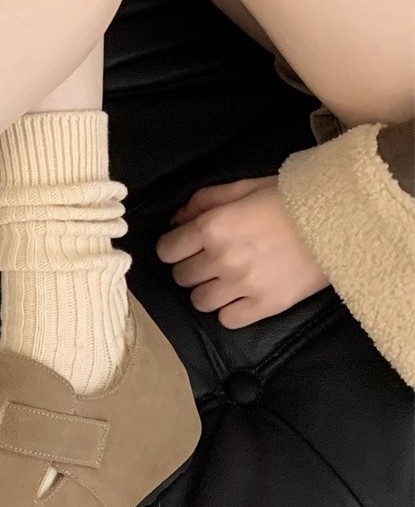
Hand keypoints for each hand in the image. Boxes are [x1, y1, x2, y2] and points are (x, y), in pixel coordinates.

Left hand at [156, 176, 328, 328]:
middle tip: (208, 260)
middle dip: (190, 267)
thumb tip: (176, 221)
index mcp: (213, 227)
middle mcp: (223, 259)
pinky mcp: (267, 305)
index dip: (173, 247)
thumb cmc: (289, 199)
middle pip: (181, 277)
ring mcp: (244, 285)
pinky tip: (241, 296)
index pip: (167, 250)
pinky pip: (228, 320)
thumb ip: (203, 202)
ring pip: (200, 302)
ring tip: (224, 280)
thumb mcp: (242, 187)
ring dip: (207, 291)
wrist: (339, 219)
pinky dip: (230, 310)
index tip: (183, 247)